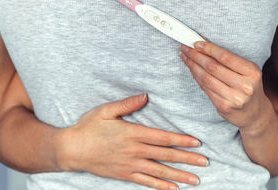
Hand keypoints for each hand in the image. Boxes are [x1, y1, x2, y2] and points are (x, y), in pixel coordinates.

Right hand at [57, 93, 208, 189]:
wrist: (71, 150)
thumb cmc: (88, 127)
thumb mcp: (106, 110)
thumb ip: (127, 104)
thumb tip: (145, 96)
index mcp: (133, 133)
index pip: (163, 138)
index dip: (181, 140)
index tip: (197, 143)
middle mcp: (135, 150)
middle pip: (166, 155)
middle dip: (187, 159)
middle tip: (205, 162)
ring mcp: (130, 165)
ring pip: (160, 171)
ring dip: (179, 175)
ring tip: (196, 179)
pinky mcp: (124, 175)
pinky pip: (146, 182)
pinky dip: (161, 187)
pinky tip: (174, 189)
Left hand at [179, 41, 271, 134]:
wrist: (255, 113)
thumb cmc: (248, 87)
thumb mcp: (247, 71)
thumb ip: (229, 60)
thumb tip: (204, 46)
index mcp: (252, 72)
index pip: (225, 57)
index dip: (208, 49)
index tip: (196, 43)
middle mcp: (244, 86)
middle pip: (213, 67)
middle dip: (196, 55)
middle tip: (186, 47)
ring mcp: (234, 98)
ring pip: (206, 78)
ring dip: (192, 65)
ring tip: (185, 57)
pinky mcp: (223, 107)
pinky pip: (205, 88)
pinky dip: (196, 77)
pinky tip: (192, 70)